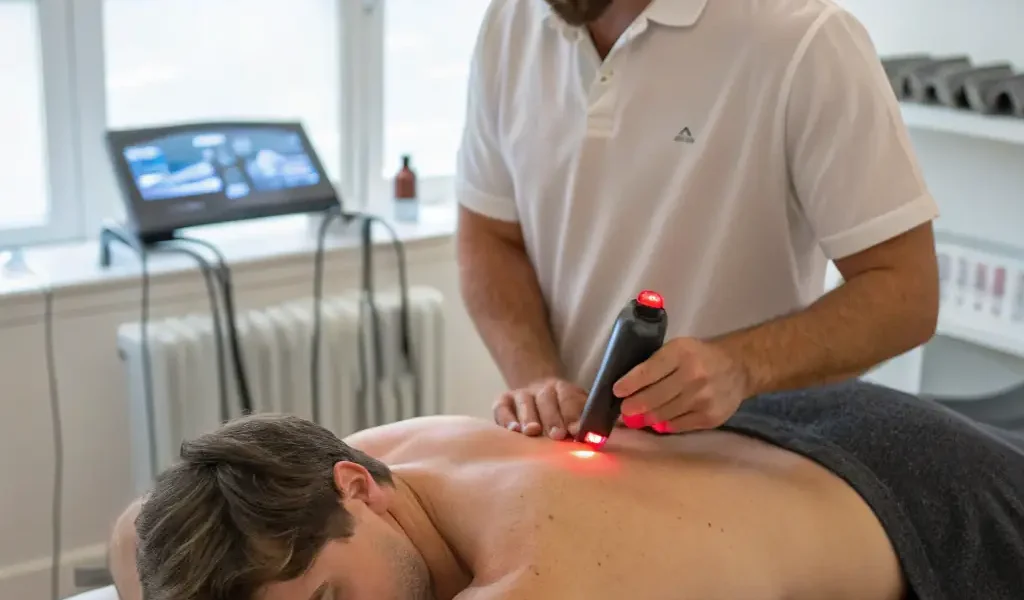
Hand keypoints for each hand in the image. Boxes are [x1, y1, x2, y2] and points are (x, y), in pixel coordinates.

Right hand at [493, 378, 587, 439]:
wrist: (538, 399)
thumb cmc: (564, 415)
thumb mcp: (582, 411)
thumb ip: (595, 420)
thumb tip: (615, 429)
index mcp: (564, 389)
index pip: (569, 397)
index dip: (573, 413)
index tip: (577, 430)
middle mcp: (542, 389)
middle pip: (547, 399)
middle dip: (552, 418)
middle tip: (558, 435)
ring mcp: (521, 394)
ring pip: (525, 402)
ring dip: (529, 417)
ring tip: (533, 432)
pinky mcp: (503, 402)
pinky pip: (502, 408)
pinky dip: (506, 419)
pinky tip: (513, 430)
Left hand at [614, 338, 750, 433]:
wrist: (738, 368)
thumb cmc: (700, 356)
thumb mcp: (678, 348)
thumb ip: (656, 364)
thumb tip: (627, 387)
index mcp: (682, 353)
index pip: (649, 371)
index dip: (630, 384)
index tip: (617, 391)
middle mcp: (693, 375)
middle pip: (654, 397)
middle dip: (633, 405)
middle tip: (624, 409)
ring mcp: (703, 399)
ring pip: (663, 414)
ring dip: (646, 417)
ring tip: (637, 417)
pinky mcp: (709, 417)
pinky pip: (678, 426)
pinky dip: (664, 424)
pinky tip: (658, 421)